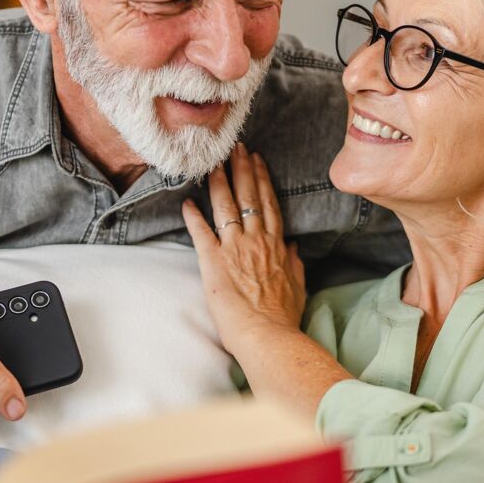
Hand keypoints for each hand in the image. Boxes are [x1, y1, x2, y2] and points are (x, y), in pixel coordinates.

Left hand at [182, 144, 305, 351]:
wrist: (269, 334)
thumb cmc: (284, 316)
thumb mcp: (298, 286)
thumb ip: (295, 264)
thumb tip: (295, 249)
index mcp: (276, 245)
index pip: (268, 204)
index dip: (262, 180)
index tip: (258, 161)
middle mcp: (256, 240)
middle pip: (249, 196)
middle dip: (242, 169)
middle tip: (237, 148)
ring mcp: (234, 248)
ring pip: (226, 207)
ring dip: (219, 183)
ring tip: (213, 164)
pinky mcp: (214, 262)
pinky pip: (201, 233)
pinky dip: (192, 217)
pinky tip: (185, 203)